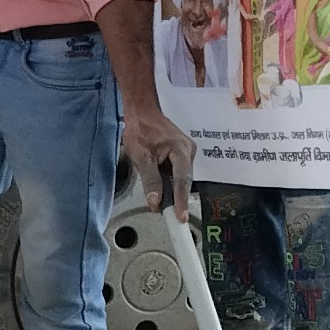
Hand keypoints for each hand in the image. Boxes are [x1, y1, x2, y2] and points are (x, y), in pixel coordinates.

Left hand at [120, 94, 194, 215]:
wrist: (142, 112)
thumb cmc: (141, 128)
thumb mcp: (141, 156)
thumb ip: (150, 180)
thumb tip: (155, 201)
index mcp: (181, 150)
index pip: (182, 181)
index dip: (181, 201)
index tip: (180, 217)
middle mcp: (188, 151)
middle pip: (183, 182)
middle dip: (175, 198)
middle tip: (168, 215)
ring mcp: (186, 152)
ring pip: (180, 179)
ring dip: (170, 190)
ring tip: (158, 197)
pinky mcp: (181, 155)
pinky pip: (177, 173)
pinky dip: (169, 182)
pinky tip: (160, 185)